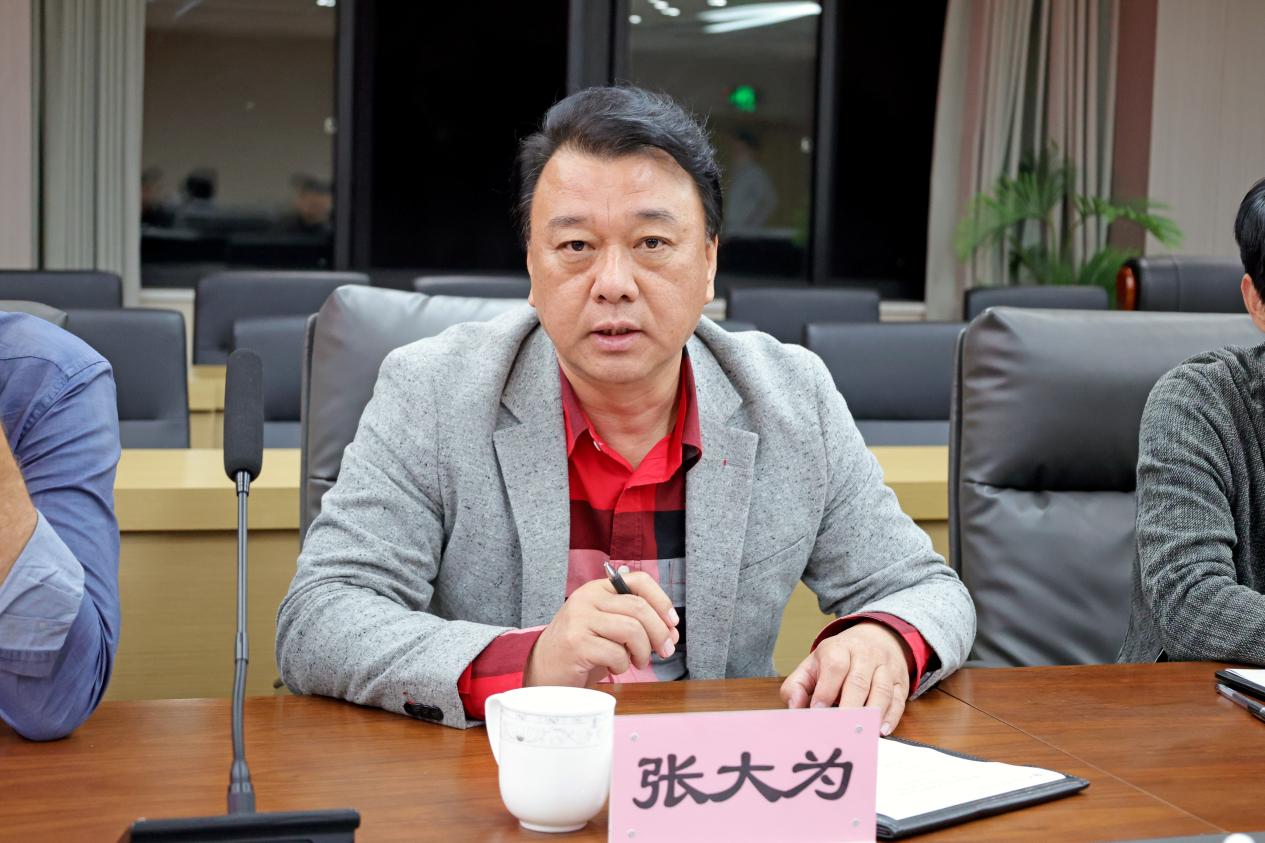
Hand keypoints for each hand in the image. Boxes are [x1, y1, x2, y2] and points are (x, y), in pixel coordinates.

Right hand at [524, 571, 680, 686]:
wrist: (544, 669)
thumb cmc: (583, 649)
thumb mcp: (610, 629)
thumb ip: (639, 626)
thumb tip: (672, 633)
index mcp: (598, 589)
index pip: (639, 580)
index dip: (662, 600)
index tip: (672, 622)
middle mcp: (587, 598)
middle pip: (639, 608)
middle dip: (659, 632)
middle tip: (665, 651)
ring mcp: (579, 619)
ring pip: (631, 630)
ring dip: (642, 651)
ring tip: (637, 662)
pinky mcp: (575, 643)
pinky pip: (616, 653)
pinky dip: (622, 666)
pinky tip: (614, 668)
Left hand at [780, 621, 912, 735]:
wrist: (876, 637)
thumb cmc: (839, 658)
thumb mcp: (813, 664)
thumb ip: (797, 685)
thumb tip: (794, 708)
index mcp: (838, 649)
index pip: (834, 667)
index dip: (826, 691)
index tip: (817, 712)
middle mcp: (865, 655)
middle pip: (859, 682)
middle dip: (849, 708)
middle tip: (839, 730)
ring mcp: (885, 667)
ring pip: (881, 691)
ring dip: (871, 714)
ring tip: (860, 734)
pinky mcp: (900, 681)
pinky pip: (899, 699)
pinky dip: (892, 716)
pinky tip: (881, 730)